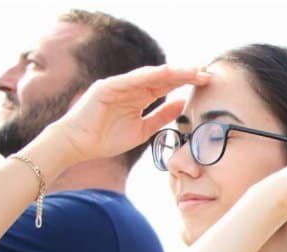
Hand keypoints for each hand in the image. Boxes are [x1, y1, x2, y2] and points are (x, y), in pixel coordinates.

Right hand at [45, 64, 209, 163]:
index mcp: (139, 96)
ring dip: (171, 73)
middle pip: (161, 78)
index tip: (207, 82)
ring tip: (191, 71)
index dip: (186, 82)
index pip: (167, 86)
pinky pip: (129, 80)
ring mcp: (118, 86)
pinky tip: (165, 74)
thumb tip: (182, 104)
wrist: (80, 145)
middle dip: (184, 74)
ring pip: (149, 76)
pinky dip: (147, 76)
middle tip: (206, 73)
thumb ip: (162, 116)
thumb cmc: (108, 139)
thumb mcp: (143, 129)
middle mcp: (131, 88)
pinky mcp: (106, 88)